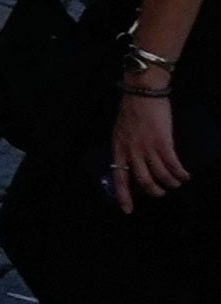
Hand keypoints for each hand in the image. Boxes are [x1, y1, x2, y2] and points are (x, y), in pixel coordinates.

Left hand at [113, 88, 184, 209]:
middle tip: (161, 192)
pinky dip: (180, 174)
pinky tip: (185, 176)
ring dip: (170, 183)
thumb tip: (132, 164)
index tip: (127, 210)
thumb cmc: (132, 110)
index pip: (118, 178)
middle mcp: (131, 151)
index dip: (123, 196)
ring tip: (176, 183)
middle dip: (154, 191)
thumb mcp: (120, 131)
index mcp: (118, 148)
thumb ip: (125, 148)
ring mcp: (147, 148)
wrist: (142, 92)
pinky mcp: (163, 143)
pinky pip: (172, 165)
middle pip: (143, 181)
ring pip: (159, 176)